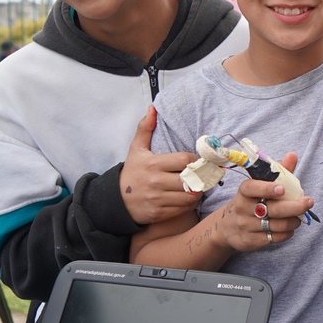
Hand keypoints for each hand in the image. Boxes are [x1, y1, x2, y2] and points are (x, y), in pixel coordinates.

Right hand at [119, 106, 201, 224]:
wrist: (116, 200)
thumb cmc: (132, 172)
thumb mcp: (136, 149)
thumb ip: (145, 128)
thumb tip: (153, 108)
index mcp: (153, 164)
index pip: (185, 160)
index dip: (197, 160)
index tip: (200, 161)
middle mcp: (155, 182)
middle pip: (191, 178)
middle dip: (202, 176)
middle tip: (206, 174)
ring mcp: (157, 199)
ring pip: (190, 195)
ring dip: (199, 191)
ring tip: (199, 185)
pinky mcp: (159, 214)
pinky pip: (184, 209)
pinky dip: (191, 203)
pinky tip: (190, 196)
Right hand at [218, 152, 311, 251]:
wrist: (227, 227)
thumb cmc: (251, 200)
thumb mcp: (260, 184)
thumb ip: (278, 171)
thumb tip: (293, 155)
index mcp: (244, 191)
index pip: (252, 188)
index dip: (267, 188)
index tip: (282, 189)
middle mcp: (243, 208)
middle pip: (273, 209)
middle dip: (295, 207)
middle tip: (309, 202)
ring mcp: (246, 226)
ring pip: (277, 225)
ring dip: (294, 221)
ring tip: (300, 217)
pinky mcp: (250, 241)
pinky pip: (274, 238)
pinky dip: (287, 233)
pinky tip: (289, 228)